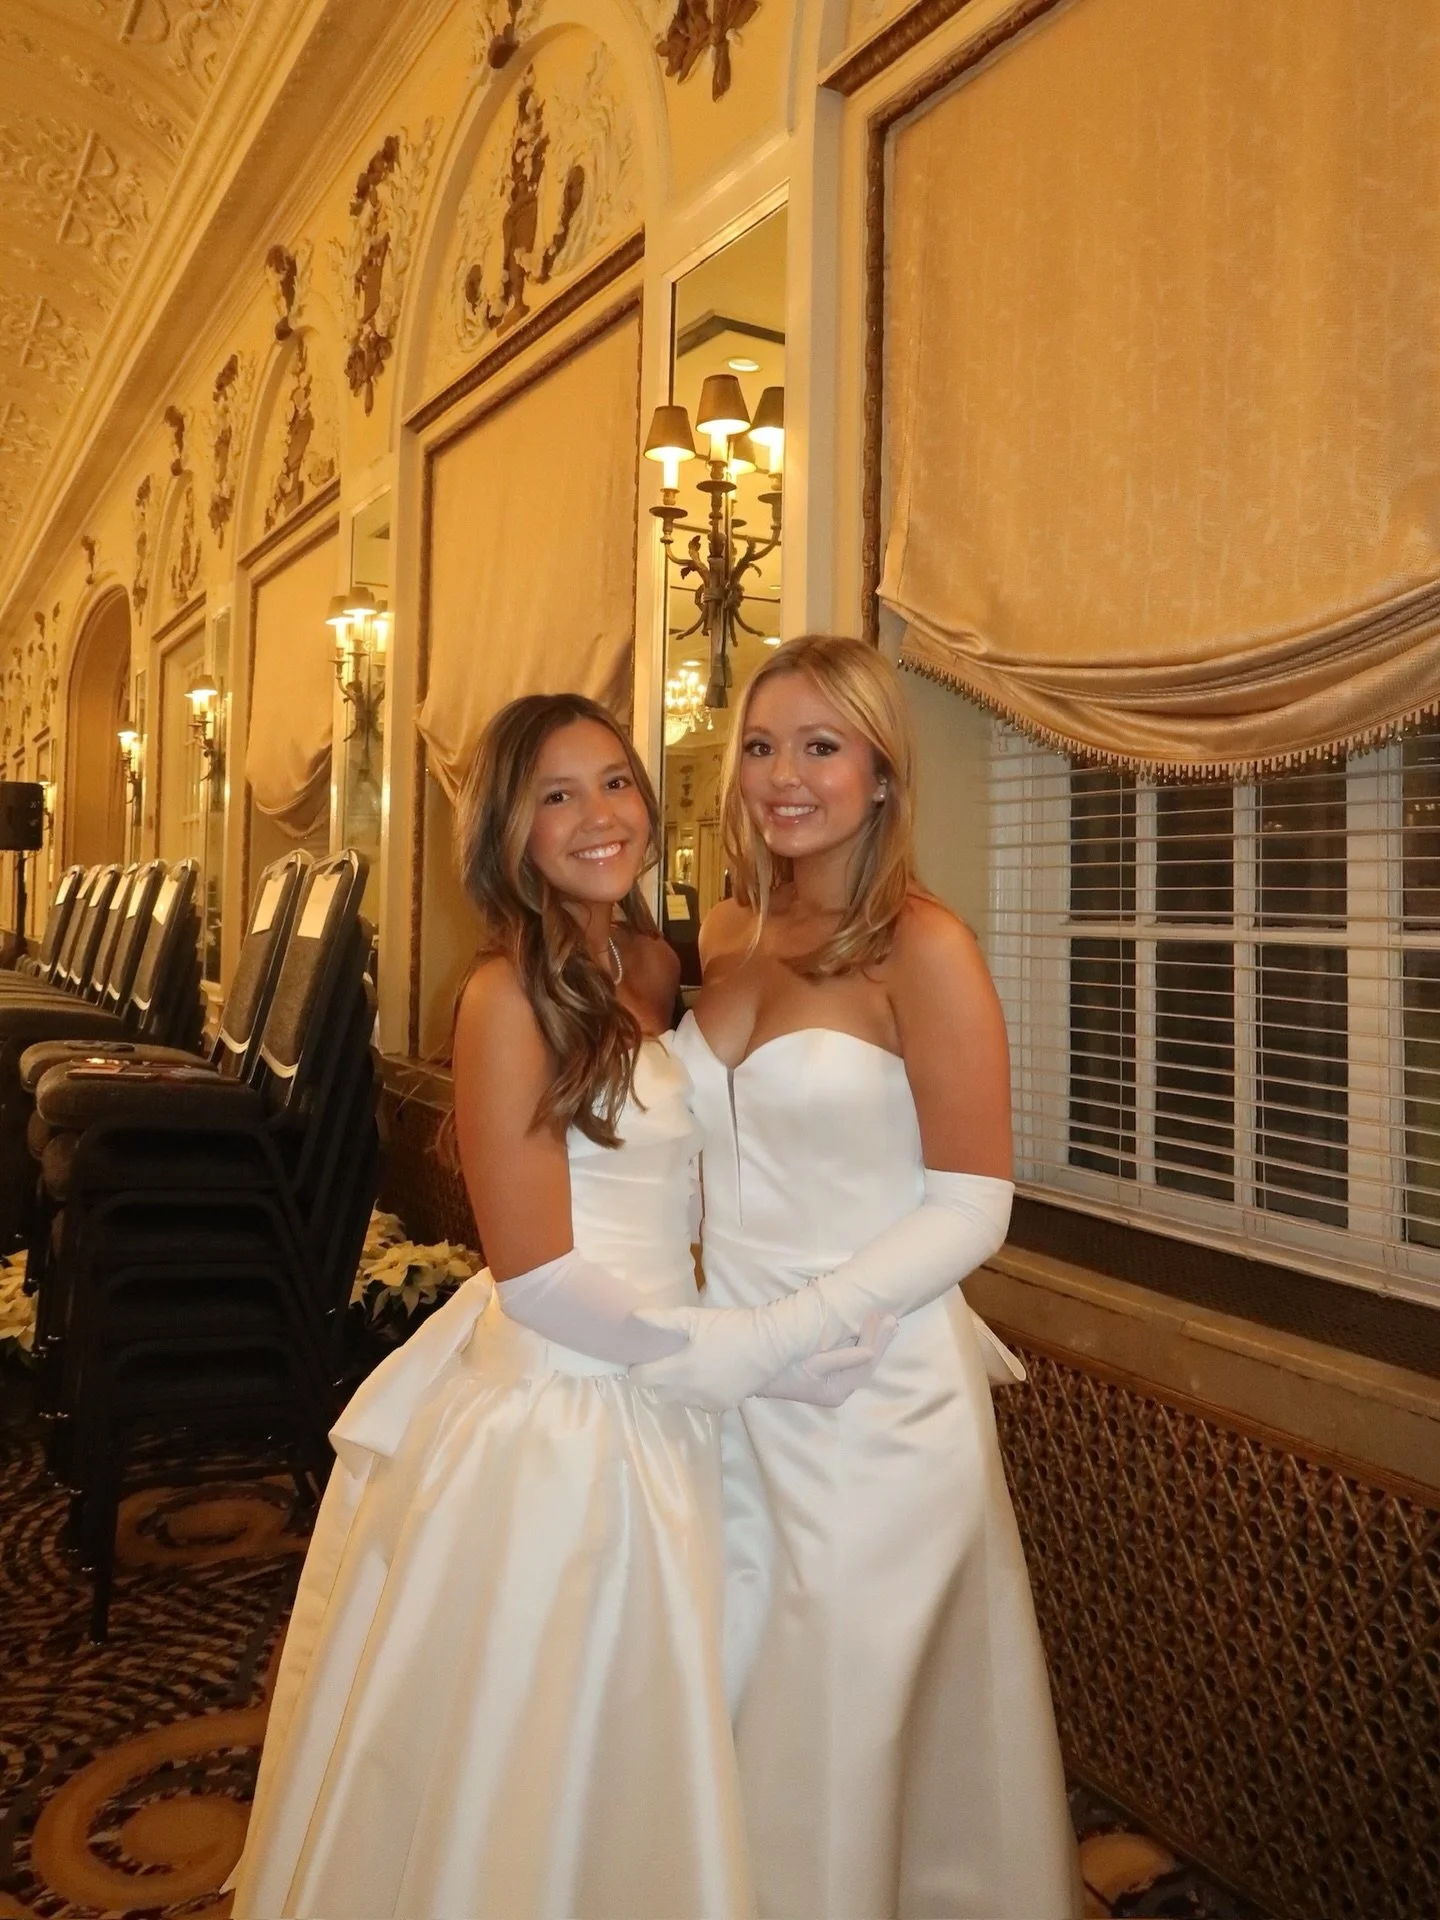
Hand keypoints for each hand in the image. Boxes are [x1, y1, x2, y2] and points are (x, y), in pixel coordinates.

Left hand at [630, 1293, 824, 1411]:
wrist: (770, 1344)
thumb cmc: (730, 1327)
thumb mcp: (695, 1318)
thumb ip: (663, 1320)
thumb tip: (634, 1317)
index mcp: (678, 1371)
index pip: (641, 1379)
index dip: (640, 1367)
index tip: (648, 1355)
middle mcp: (689, 1393)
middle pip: (658, 1393)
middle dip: (658, 1378)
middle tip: (668, 1358)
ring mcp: (707, 1402)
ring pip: (679, 1400)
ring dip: (678, 1387)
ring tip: (691, 1365)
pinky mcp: (724, 1406)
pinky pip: (700, 1403)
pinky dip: (698, 1393)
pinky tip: (709, 1375)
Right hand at [761, 1312, 896, 1405]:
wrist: (756, 1372)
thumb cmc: (782, 1367)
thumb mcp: (811, 1362)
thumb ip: (841, 1358)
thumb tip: (870, 1351)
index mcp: (836, 1391)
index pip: (863, 1365)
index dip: (874, 1340)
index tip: (879, 1317)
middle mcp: (840, 1390)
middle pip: (867, 1365)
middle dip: (880, 1341)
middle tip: (892, 1318)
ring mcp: (835, 1383)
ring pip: (862, 1362)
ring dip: (876, 1342)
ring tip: (890, 1324)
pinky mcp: (830, 1374)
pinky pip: (853, 1359)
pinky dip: (863, 1343)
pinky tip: (870, 1332)